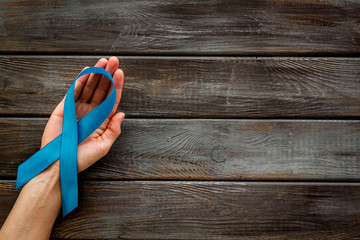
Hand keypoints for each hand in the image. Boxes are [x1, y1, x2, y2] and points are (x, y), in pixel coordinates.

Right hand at [41, 56, 124, 172]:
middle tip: (113, 60)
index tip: (120, 72)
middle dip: (107, 75)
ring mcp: (77, 109)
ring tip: (103, 61)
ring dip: (96, 74)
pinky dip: (79, 81)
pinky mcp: (64, 109)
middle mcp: (91, 112)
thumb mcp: (103, 146)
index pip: (111, 99)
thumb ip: (114, 130)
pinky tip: (87, 71)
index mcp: (102, 120)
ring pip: (88, 88)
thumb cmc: (82, 158)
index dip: (116, 85)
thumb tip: (122, 114)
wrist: (59, 164)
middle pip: (101, 90)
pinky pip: (73, 92)